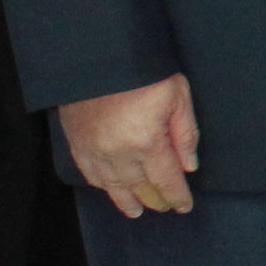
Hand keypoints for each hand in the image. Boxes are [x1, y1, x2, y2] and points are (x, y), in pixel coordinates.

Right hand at [61, 74, 198, 217]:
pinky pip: (89, 172)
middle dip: (156, 199)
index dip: (176, 196)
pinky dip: (101, 185)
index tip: (184, 206)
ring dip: (126, 200)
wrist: (99, 54)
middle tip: (165, 207)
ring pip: (112, 186)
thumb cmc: (143, 70)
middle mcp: (118, 152)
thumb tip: (189, 165)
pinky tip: (110, 189)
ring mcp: (94, 149)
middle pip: (140, 187)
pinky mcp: (77, 141)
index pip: (166, 180)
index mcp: (147, 140)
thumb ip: (185, 133)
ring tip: (137, 211)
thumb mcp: (178, 94)